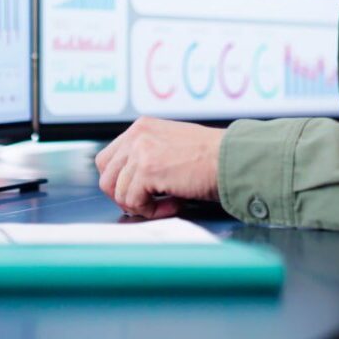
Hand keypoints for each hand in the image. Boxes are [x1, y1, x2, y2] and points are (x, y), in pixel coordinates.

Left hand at [95, 117, 224, 218]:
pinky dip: (152, 211)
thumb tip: (132, 180)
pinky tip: (174, 203)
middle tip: (148, 201)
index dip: (121, 181)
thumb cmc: (211, 156)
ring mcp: (139, 151)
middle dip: (124, 195)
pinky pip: (133, 202)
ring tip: (167, 202)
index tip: (141, 191)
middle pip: (106, 175)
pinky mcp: (146, 169)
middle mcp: (137, 135)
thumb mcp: (171, 144)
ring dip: (142, 205)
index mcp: (142, 127)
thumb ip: (148, 154)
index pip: (108, 158)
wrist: (231, 158)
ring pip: (118, 192)